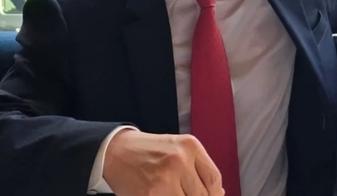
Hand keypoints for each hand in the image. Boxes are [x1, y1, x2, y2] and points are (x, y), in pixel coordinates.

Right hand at [103, 130, 224, 195]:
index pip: (214, 178)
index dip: (215, 194)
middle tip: (188, 195)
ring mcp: (164, 179)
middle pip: (202, 195)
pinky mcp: (149, 195)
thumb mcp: (179, 148)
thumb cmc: (151, 151)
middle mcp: (179, 161)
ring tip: (175, 194)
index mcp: (190, 146)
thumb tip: (218, 192)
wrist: (118, 151)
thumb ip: (198, 168)